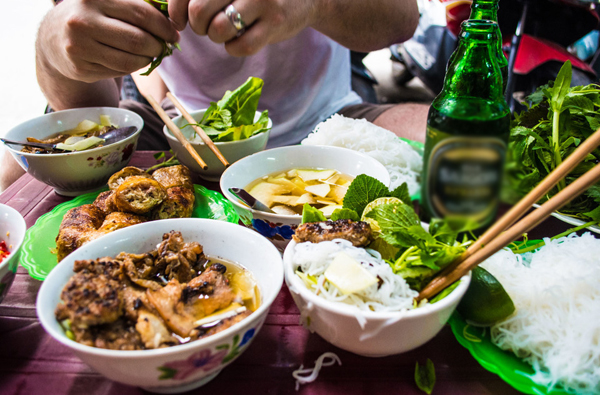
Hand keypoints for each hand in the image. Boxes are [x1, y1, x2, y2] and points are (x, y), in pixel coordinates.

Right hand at [38, 0, 179, 82]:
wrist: (53, 38)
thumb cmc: (93, 16)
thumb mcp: (108, 2)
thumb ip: (137, 7)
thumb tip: (172, 22)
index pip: (141, 14)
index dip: (164, 26)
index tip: (174, 33)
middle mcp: (83, 21)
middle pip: (138, 40)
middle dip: (158, 46)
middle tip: (163, 47)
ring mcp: (79, 47)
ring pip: (130, 61)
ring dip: (147, 60)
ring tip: (149, 54)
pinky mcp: (80, 69)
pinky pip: (119, 72)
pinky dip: (131, 67)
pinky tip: (130, 60)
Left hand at [168, 0, 314, 55]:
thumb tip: (174, 17)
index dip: (176, 9)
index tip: (181, 20)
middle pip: (199, 11)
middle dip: (199, 25)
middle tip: (209, 25)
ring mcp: (262, 0)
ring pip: (218, 30)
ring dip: (217, 37)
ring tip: (228, 31)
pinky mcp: (275, 23)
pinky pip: (240, 46)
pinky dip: (234, 48)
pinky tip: (242, 39)